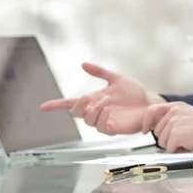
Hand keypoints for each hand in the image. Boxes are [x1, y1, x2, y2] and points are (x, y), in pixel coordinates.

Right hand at [40, 63, 164, 134]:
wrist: (150, 102)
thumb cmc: (134, 92)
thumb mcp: (116, 78)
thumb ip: (99, 72)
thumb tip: (83, 64)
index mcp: (93, 100)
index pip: (70, 104)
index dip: (55, 106)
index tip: (42, 108)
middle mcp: (95, 112)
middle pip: (76, 113)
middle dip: (78, 105)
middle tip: (87, 97)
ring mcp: (104, 121)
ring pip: (88, 120)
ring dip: (94, 110)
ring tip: (105, 100)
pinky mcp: (114, 129)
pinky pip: (102, 127)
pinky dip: (102, 117)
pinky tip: (108, 108)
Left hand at [142, 102, 192, 152]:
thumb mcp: (189, 115)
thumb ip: (174, 117)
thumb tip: (156, 128)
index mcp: (176, 106)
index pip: (152, 110)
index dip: (146, 122)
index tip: (144, 131)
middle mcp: (173, 112)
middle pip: (157, 132)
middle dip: (167, 140)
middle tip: (183, 140)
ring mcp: (174, 122)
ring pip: (162, 142)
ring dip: (174, 146)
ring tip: (188, 142)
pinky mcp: (176, 134)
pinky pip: (170, 148)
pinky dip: (179, 151)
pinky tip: (189, 146)